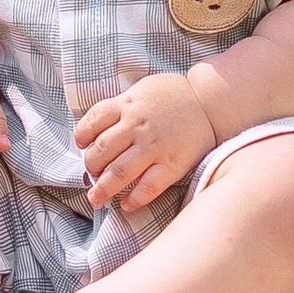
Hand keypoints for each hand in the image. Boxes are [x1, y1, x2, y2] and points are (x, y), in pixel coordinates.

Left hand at [74, 73, 217, 210]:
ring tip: (97, 198)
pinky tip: (126, 204)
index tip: (82, 145)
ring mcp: (154, 147)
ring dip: (103, 188)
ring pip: (119, 173)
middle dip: (91, 166)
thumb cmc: (175, 95)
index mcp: (128, 105)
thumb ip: (122, 104)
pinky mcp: (172, 164)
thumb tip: (99, 126)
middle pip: (101, 151)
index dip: (82, 136)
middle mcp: (137, 126)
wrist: (211, 101)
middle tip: (92, 173)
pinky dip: (135, 199)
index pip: (92, 122)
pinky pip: (149, 187)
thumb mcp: (143, 88)